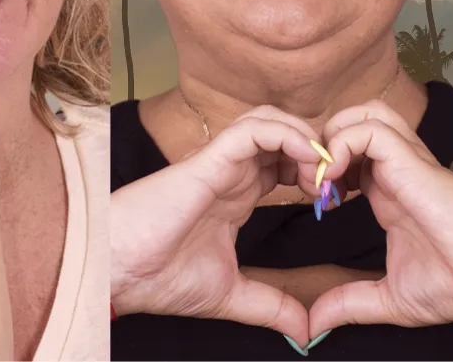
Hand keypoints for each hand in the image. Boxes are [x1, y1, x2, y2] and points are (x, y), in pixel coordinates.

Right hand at [111, 106, 322, 345]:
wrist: (118, 273)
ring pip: (271, 120)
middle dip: (316, 149)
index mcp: (237, 192)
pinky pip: (255, 129)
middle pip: (283, 132)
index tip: (334, 201)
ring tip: (320, 172)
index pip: (285, 161)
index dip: (315, 172)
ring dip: (304, 138)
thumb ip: (270, 306)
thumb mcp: (230, 294)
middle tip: (334, 183)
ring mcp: (221, 161)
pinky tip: (305, 160)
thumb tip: (304, 331)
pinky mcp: (210, 158)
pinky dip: (287, 135)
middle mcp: (231, 170)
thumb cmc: (159, 277)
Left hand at [307, 101, 452, 335]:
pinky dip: (344, 144)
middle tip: (313, 179)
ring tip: (324, 173)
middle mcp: (399, 170)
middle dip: (327, 140)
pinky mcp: (412, 162)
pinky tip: (334, 177)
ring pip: (366, 114)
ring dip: (336, 135)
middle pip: (359, 121)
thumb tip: (315, 324)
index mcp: (392, 192)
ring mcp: (407, 162)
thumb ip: (349, 303)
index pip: (354, 154)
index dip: (327, 167)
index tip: (316, 200)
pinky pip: (372, 130)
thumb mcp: (389, 298)